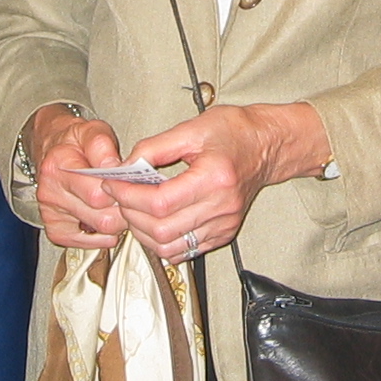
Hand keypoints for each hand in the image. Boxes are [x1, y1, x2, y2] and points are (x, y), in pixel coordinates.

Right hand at [28, 102, 128, 250]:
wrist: (54, 149)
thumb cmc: (76, 142)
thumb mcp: (91, 131)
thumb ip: (103, 146)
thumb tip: (114, 167)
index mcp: (59, 165)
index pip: (97, 194)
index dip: (121, 191)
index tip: (128, 183)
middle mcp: (51, 192)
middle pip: (102, 218)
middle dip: (123, 208)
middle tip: (129, 196)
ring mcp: (51, 213)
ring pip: (99, 230)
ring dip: (116, 221)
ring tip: (118, 204)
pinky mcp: (55, 229)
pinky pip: (86, 243)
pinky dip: (102, 235)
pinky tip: (105, 217)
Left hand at [113, 102, 331, 263]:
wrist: (266, 145)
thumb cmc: (235, 132)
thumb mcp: (191, 129)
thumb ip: (154, 148)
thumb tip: (124, 167)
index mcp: (214, 179)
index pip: (160, 203)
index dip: (128, 197)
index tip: (113, 185)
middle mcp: (222, 207)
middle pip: (162, 230)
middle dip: (131, 215)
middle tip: (120, 196)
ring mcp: (224, 224)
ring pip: (170, 247)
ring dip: (143, 233)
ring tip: (135, 210)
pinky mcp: (224, 233)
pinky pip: (185, 251)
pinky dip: (162, 242)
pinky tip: (155, 223)